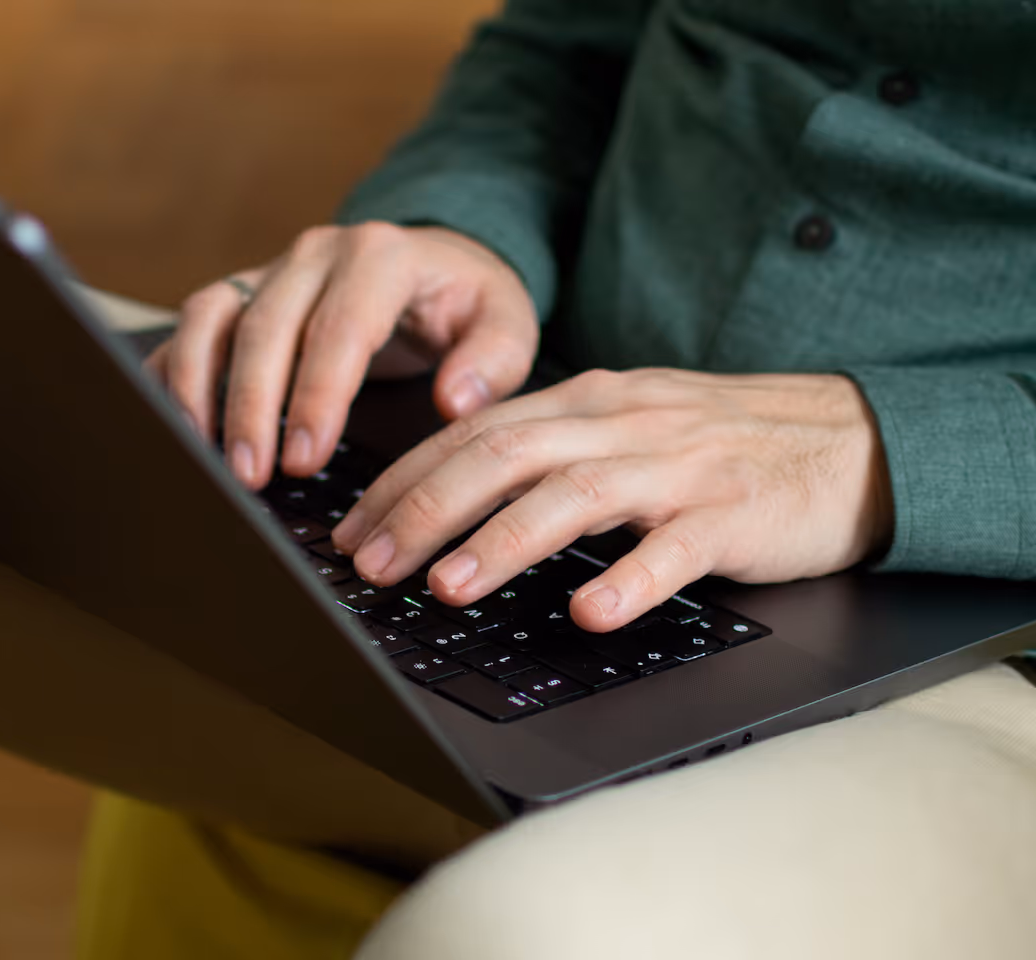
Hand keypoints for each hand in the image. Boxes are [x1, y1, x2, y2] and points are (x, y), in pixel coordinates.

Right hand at [147, 223, 538, 488]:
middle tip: (249, 477)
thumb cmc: (464, 303)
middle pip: (267, 326)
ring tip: (203, 457)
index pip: (341, 328)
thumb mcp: (505, 322)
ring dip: (201, 389)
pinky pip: (193, 327)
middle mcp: (317, 254)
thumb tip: (454, 400)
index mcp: (382, 257)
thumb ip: (493, 360)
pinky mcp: (243, 292)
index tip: (304, 458)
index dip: (318, 396)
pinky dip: (178, 374)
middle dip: (252, 407)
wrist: (433, 264)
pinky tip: (180, 428)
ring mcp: (272, 269)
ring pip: (213, 317)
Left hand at [332, 369, 892, 631]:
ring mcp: (680, 467)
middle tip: (372, 563)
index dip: (404, 479)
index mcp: (589, 402)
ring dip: (502, 542)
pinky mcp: (734, 514)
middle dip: (426, 509)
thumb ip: (550, 452)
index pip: (474, 432)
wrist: (849, 437)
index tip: (351, 527)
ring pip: (575, 496)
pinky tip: (589, 613)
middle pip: (505, 456)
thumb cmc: (721, 443)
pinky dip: (628, 579)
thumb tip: (453, 496)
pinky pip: (675, 548)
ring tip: (448, 588)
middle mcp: (623, 424)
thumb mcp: (626, 427)